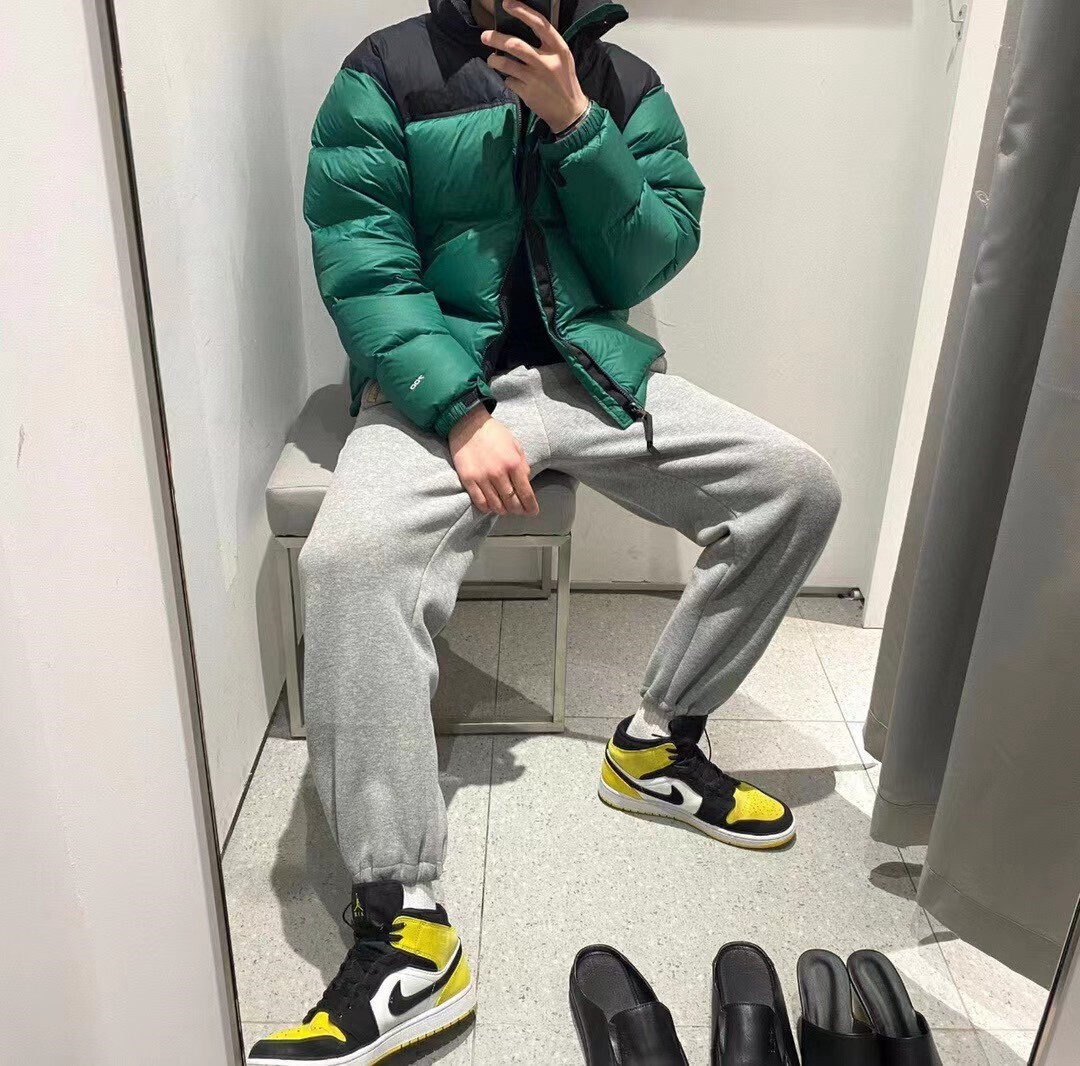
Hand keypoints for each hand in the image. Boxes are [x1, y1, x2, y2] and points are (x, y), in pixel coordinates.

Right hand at [449, 406, 539, 516]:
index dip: (530, 506)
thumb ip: (522, 465)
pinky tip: (490, 506)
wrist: (468, 424)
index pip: (526, 493)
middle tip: (519, 510)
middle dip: (518, 510)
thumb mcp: (515, 445)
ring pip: (496, 505)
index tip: (532, 512)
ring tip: (505, 508)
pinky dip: (487, 508)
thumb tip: (526, 482)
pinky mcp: (468, 480)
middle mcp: (499, 473)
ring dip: (503, 510)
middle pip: (511, 502)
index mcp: (513, 463)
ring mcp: (482, 478)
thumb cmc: (494, 434)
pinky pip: (479, 502)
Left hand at [481, 0, 589, 133]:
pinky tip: (511, 80)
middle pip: (515, 45)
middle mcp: (546, 61)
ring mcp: (535, 78)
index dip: (521, 11)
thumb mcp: (562, 57)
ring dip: (494, 60)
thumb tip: (521, 30)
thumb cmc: (564, 80)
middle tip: (485, 36)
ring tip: (491, 60)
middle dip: (496, 38)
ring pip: (506, 64)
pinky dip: (507, 79)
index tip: (506, 4)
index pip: (538, 23)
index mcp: (558, 48)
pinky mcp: (527, 93)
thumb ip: (546, 44)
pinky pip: (509, 81)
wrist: (570, 111)